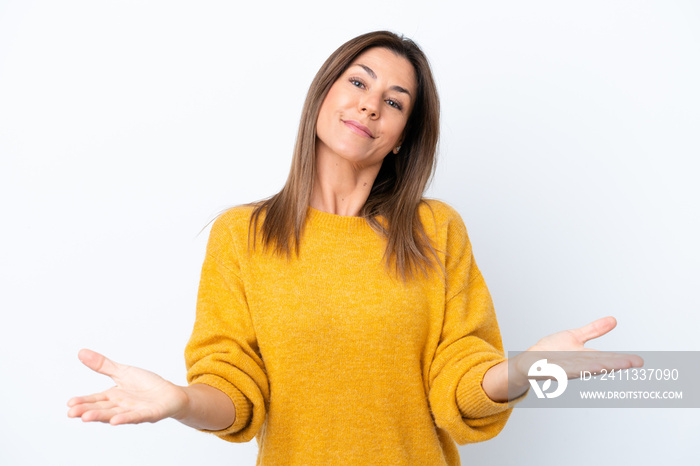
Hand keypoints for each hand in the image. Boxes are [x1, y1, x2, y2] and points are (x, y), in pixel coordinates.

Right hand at [67, 349, 187, 424]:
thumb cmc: (146, 385)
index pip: (95, 399)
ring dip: (101, 416)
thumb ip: (103, 365)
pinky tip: (115, 421)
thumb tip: (81, 352)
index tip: (69, 404)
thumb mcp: (123, 372)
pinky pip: (136, 417)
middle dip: (87, 411)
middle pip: (102, 409)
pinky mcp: (149, 414)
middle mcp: (121, 406)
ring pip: (115, 414)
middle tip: (72, 413)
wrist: (170, 394)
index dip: (83, 402)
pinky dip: (126, 418)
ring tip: (86, 417)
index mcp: (114, 396)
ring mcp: (134, 411)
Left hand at [513, 316, 643, 381]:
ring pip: (585, 368)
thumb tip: (613, 319)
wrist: (530, 362)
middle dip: (617, 363)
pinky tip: (583, 367)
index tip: (640, 361)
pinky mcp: (552, 370)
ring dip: (599, 367)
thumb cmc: (551, 351)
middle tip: (636, 363)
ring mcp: (566, 368)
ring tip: (614, 365)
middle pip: (600, 363)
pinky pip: (564, 370)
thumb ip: (593, 330)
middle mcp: (579, 364)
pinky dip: (573, 369)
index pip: (607, 358)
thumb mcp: (575, 336)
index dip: (623, 359)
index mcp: (586, 357)